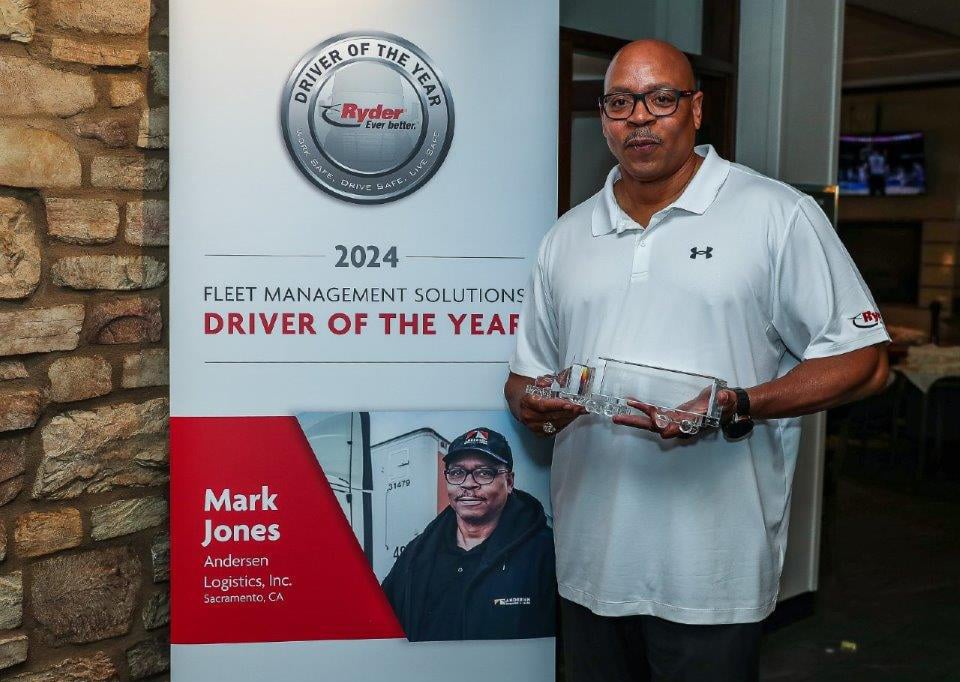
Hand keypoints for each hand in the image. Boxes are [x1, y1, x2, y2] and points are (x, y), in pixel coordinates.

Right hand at [517, 375, 586, 436]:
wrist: (520, 402)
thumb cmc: (531, 392)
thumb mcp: (538, 382)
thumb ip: (549, 380)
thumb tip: (563, 378)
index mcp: (526, 402)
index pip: (543, 406)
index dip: (558, 406)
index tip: (570, 404)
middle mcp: (528, 416)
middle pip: (552, 416)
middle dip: (569, 412)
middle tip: (582, 407)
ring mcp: (533, 426)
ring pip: (555, 424)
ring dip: (569, 417)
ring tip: (581, 411)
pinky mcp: (539, 433)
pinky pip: (555, 430)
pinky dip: (565, 422)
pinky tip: (572, 416)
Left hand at [612, 388, 736, 439]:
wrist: (724, 406)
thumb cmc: (726, 404)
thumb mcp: (727, 400)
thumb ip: (724, 400)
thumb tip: (722, 397)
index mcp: (694, 423)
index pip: (678, 428)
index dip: (668, 427)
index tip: (658, 424)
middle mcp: (681, 425)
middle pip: (656, 427)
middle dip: (637, 423)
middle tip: (617, 419)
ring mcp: (675, 421)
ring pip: (651, 423)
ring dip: (634, 418)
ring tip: (616, 416)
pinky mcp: (672, 415)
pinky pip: (654, 414)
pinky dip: (642, 409)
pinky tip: (631, 402)